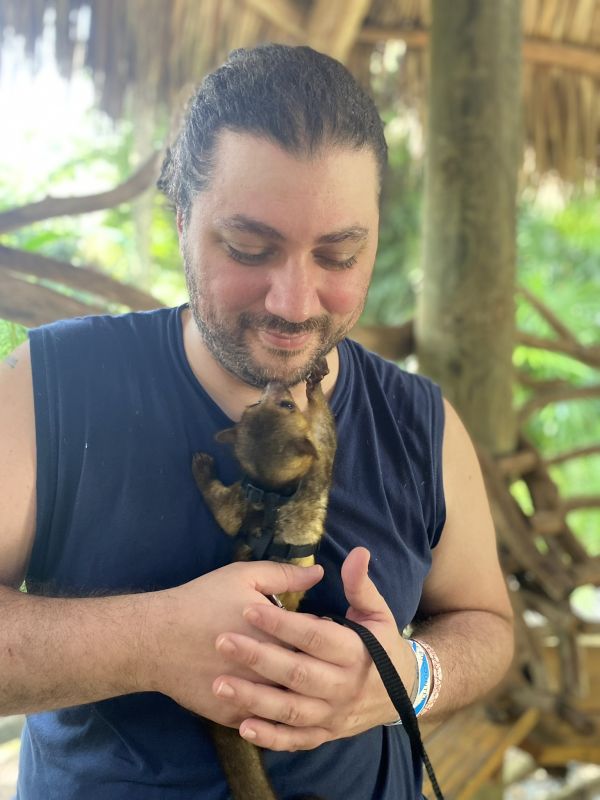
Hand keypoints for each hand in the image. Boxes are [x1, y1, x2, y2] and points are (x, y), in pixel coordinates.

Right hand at [136, 560, 323, 725]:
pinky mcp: (234, 717)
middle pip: (309, 675)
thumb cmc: (201, 601)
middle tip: (308, 653)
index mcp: (277, 635)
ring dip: (296, 692)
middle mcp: (269, 673)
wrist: (155, 639)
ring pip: (290, 704)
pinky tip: (273, 696)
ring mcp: (252, 700)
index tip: (316, 627)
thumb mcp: (243, 576)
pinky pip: (264, 721)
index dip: (321, 634)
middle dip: (315, 665)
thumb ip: (284, 575)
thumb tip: (318, 572)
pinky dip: (272, 711)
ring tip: (291, 674)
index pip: (318, 641)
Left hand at [211, 547, 416, 750]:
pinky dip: (270, 737)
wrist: (405, 692)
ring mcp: (333, 714)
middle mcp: (343, 686)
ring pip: (290, 709)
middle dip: (257, 656)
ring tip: (219, 683)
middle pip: (297, 672)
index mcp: (355, 651)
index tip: (248, 608)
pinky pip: (296, 739)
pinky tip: (242, 726)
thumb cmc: (383, 644)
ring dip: (254, 698)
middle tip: (222, 641)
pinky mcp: (325, 734)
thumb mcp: (378, 612)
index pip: (314, 636)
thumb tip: (358, 552)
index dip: (282, 623)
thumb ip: (361, 585)